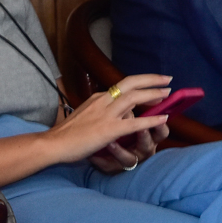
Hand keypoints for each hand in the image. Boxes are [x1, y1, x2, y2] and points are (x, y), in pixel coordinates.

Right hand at [42, 74, 171, 170]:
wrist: (53, 143)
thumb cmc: (66, 133)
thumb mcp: (84, 115)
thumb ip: (99, 112)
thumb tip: (114, 114)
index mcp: (97, 98)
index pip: (122, 86)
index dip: (140, 82)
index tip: (153, 82)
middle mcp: (102, 101)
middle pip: (130, 83)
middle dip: (151, 79)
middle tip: (167, 79)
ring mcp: (106, 115)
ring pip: (134, 98)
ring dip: (153, 95)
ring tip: (168, 94)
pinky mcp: (109, 130)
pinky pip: (135, 123)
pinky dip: (151, 120)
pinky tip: (163, 118)